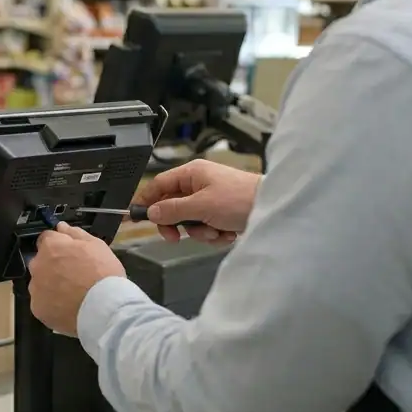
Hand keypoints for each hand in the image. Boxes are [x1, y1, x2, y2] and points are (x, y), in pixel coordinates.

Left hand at [28, 223, 124, 335]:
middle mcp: (37, 266)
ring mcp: (36, 288)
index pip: (47, 238)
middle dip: (53, 265)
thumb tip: (61, 226)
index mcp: (51, 247)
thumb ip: (75, 233)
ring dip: (50, 284)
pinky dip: (51, 304)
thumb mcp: (97, 245)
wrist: (104, 308)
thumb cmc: (103, 273)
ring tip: (71, 294)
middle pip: (41, 261)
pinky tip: (67, 306)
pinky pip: (42, 303)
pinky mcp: (37, 309)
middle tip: (73, 275)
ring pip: (40, 282)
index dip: (59, 245)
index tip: (70, 253)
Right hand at [134, 159, 259, 243]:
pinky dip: (215, 234)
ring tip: (216, 232)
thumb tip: (152, 212)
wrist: (274, 209)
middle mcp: (200, 184)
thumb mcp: (201, 206)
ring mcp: (211, 198)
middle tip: (177, 237)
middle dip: (179, 225)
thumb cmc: (240, 199)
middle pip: (173, 206)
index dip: (146, 201)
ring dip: (201, 232)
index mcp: (192, 174)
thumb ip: (173, 210)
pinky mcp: (223, 212)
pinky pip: (207, 227)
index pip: (158, 185)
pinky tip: (227, 233)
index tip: (136, 217)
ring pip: (191, 221)